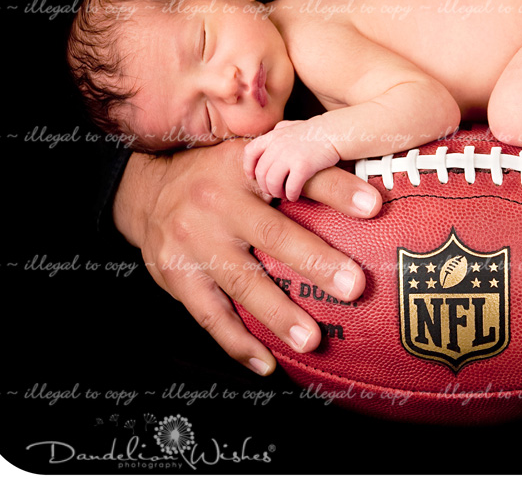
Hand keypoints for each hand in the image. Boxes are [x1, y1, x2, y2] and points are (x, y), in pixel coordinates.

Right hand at [114, 137, 381, 375]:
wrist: (146, 191)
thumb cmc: (218, 174)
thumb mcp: (254, 157)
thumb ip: (300, 165)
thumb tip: (367, 184)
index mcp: (246, 167)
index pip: (298, 175)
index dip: (337, 189)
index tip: (375, 205)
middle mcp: (218, 201)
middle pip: (273, 234)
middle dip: (315, 261)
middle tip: (354, 286)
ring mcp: (194, 241)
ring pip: (241, 282)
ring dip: (278, 315)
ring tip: (312, 340)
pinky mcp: (177, 275)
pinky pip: (210, 315)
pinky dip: (238, 343)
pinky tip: (267, 363)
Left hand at [243, 119, 341, 201]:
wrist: (335, 132)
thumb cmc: (315, 131)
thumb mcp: (291, 126)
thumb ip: (278, 132)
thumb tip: (269, 136)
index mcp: (273, 135)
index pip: (250, 152)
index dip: (249, 167)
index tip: (253, 177)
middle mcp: (277, 145)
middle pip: (261, 172)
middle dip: (265, 186)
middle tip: (273, 192)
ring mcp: (289, 155)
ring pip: (272, 182)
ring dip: (276, 192)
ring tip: (283, 195)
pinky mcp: (302, 166)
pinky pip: (290, 187)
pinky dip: (290, 195)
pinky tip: (295, 196)